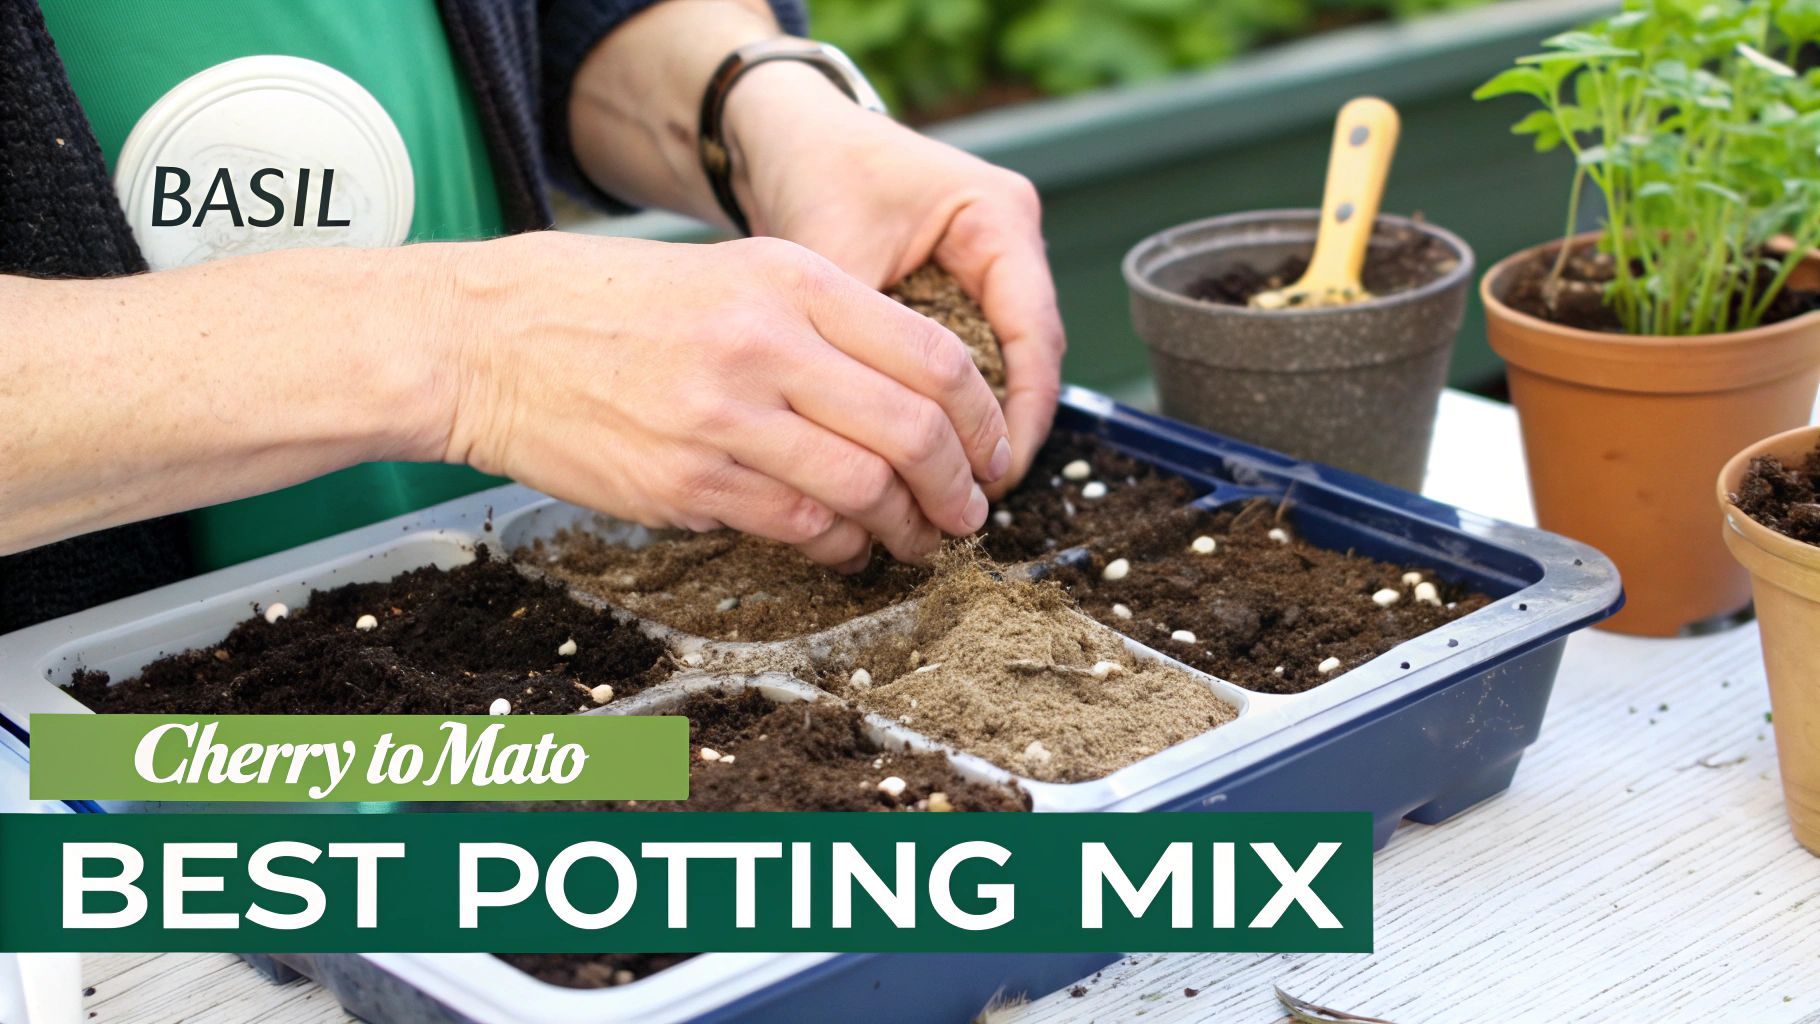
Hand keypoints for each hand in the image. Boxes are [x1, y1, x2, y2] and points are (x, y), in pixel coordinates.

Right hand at [437, 232, 1010, 568]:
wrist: (488, 339)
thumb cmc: (610, 307)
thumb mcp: (731, 274)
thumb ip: (823, 323)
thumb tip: (913, 396)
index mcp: (791, 279)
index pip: (933, 355)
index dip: (982, 418)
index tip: (991, 451)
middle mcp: (768, 342)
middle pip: (913, 430)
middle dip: (959, 487)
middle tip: (967, 513)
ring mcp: (727, 416)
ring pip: (864, 489)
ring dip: (907, 528)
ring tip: (915, 539)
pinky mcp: (689, 482)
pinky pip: (799, 527)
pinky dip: (840, 545)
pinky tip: (844, 546)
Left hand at [726, 64, 1065, 496]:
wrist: (783, 133)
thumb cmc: (811, 169)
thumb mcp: (834, 252)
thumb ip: (857, 337)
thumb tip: (860, 436)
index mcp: (1000, 216)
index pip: (1034, 333)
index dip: (1020, 413)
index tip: (995, 474)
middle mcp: (1008, 240)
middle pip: (1028, 356)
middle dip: (1002, 432)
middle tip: (972, 499)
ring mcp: (988, 264)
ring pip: (1002, 363)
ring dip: (978, 426)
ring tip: (951, 489)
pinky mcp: (957, 286)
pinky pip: (968, 357)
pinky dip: (948, 407)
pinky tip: (926, 454)